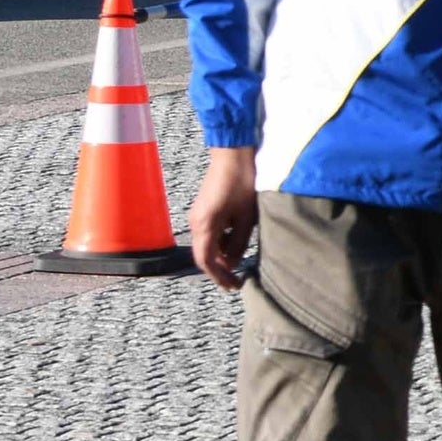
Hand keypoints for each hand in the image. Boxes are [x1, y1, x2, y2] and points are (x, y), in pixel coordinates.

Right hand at [189, 147, 259, 291]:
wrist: (233, 154)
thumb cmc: (242, 183)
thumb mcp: (246, 218)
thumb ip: (238, 243)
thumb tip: (232, 263)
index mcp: (204, 225)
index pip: (206, 261)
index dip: (218, 277)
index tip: (233, 286)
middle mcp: (195, 222)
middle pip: (204, 254)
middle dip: (220, 269)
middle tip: (236, 281)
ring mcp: (198, 214)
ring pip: (207, 244)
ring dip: (222, 255)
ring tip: (240, 263)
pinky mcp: (204, 208)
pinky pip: (210, 232)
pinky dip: (221, 242)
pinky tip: (237, 242)